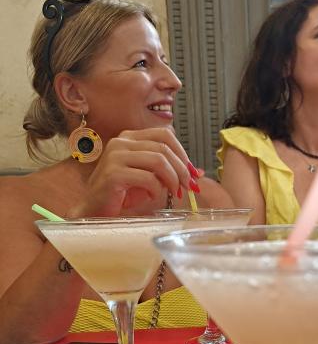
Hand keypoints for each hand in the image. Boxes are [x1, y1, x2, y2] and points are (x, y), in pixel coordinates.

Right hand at [70, 128, 201, 216]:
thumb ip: (169, 171)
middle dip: (182, 169)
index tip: (191, 172)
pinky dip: (156, 190)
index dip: (182, 153)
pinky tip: (151, 197)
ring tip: (174, 192)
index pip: (165, 134)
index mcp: (130, 137)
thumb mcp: (149, 177)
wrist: (94, 209)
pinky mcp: (114, 173)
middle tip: (188, 186)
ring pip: (158, 161)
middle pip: (164, 148)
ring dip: (172, 179)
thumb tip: (198, 172)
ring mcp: (116, 156)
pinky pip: (148, 178)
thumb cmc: (121, 193)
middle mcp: (121, 142)